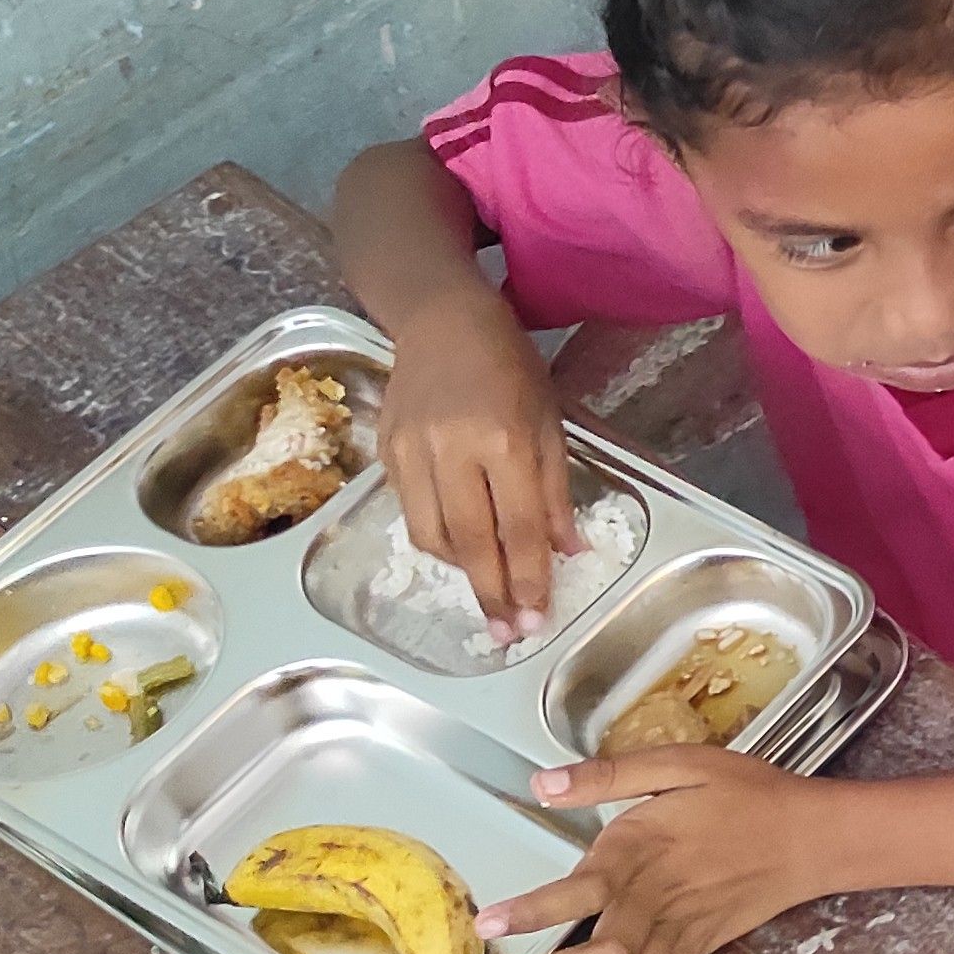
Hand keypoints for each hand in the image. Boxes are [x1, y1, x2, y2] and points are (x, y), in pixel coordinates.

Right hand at [373, 301, 585, 637]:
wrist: (442, 320)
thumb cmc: (509, 368)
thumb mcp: (550, 423)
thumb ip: (555, 493)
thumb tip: (568, 553)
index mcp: (502, 440)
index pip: (517, 528)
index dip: (527, 579)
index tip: (534, 619)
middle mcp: (451, 449)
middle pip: (470, 541)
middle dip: (491, 593)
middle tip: (506, 632)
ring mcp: (410, 451)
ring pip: (431, 535)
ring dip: (460, 571)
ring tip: (487, 590)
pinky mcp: (386, 451)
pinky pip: (410, 512)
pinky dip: (436, 538)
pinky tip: (458, 548)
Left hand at [479, 749, 830, 953]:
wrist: (811, 837)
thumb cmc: (747, 795)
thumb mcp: (681, 763)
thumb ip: (608, 774)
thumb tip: (543, 783)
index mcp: (646, 850)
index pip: (581, 892)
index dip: (532, 913)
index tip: (489, 926)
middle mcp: (661, 899)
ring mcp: (684, 932)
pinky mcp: (701, 950)